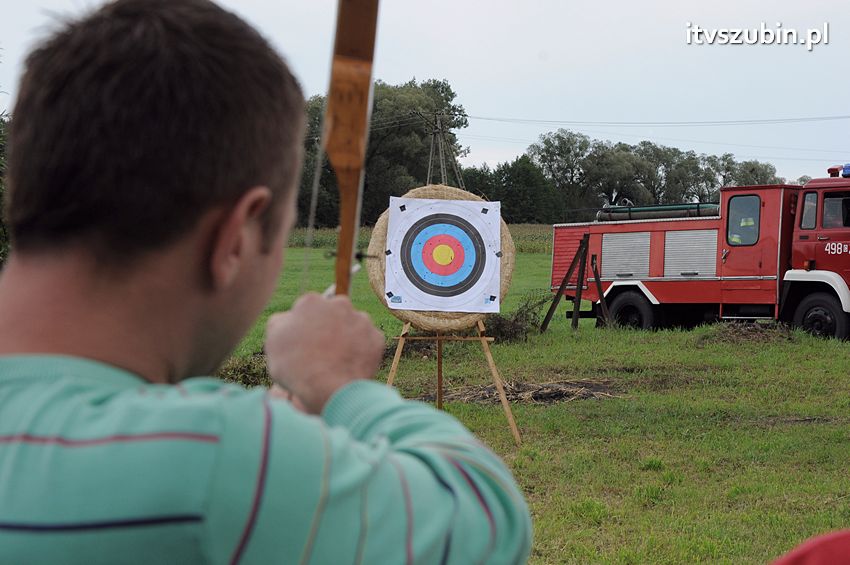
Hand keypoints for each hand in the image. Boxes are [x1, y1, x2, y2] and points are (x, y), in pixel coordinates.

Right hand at [265, 293, 384, 413]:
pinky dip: (360, 351)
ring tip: (336, 360)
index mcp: (311, 301)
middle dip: (328, 327)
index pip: (307, 309)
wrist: (329, 390)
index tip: (304, 342)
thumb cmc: (296, 367)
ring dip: (346, 337)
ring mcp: (361, 320)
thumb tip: (289, 317)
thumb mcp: (273, 341)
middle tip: (321, 351)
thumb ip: (281, 322)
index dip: (304, 327)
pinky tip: (349, 365)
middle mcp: (339, 304)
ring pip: (352, 325)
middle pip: (332, 313)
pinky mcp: (376, 337)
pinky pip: (367, 342)